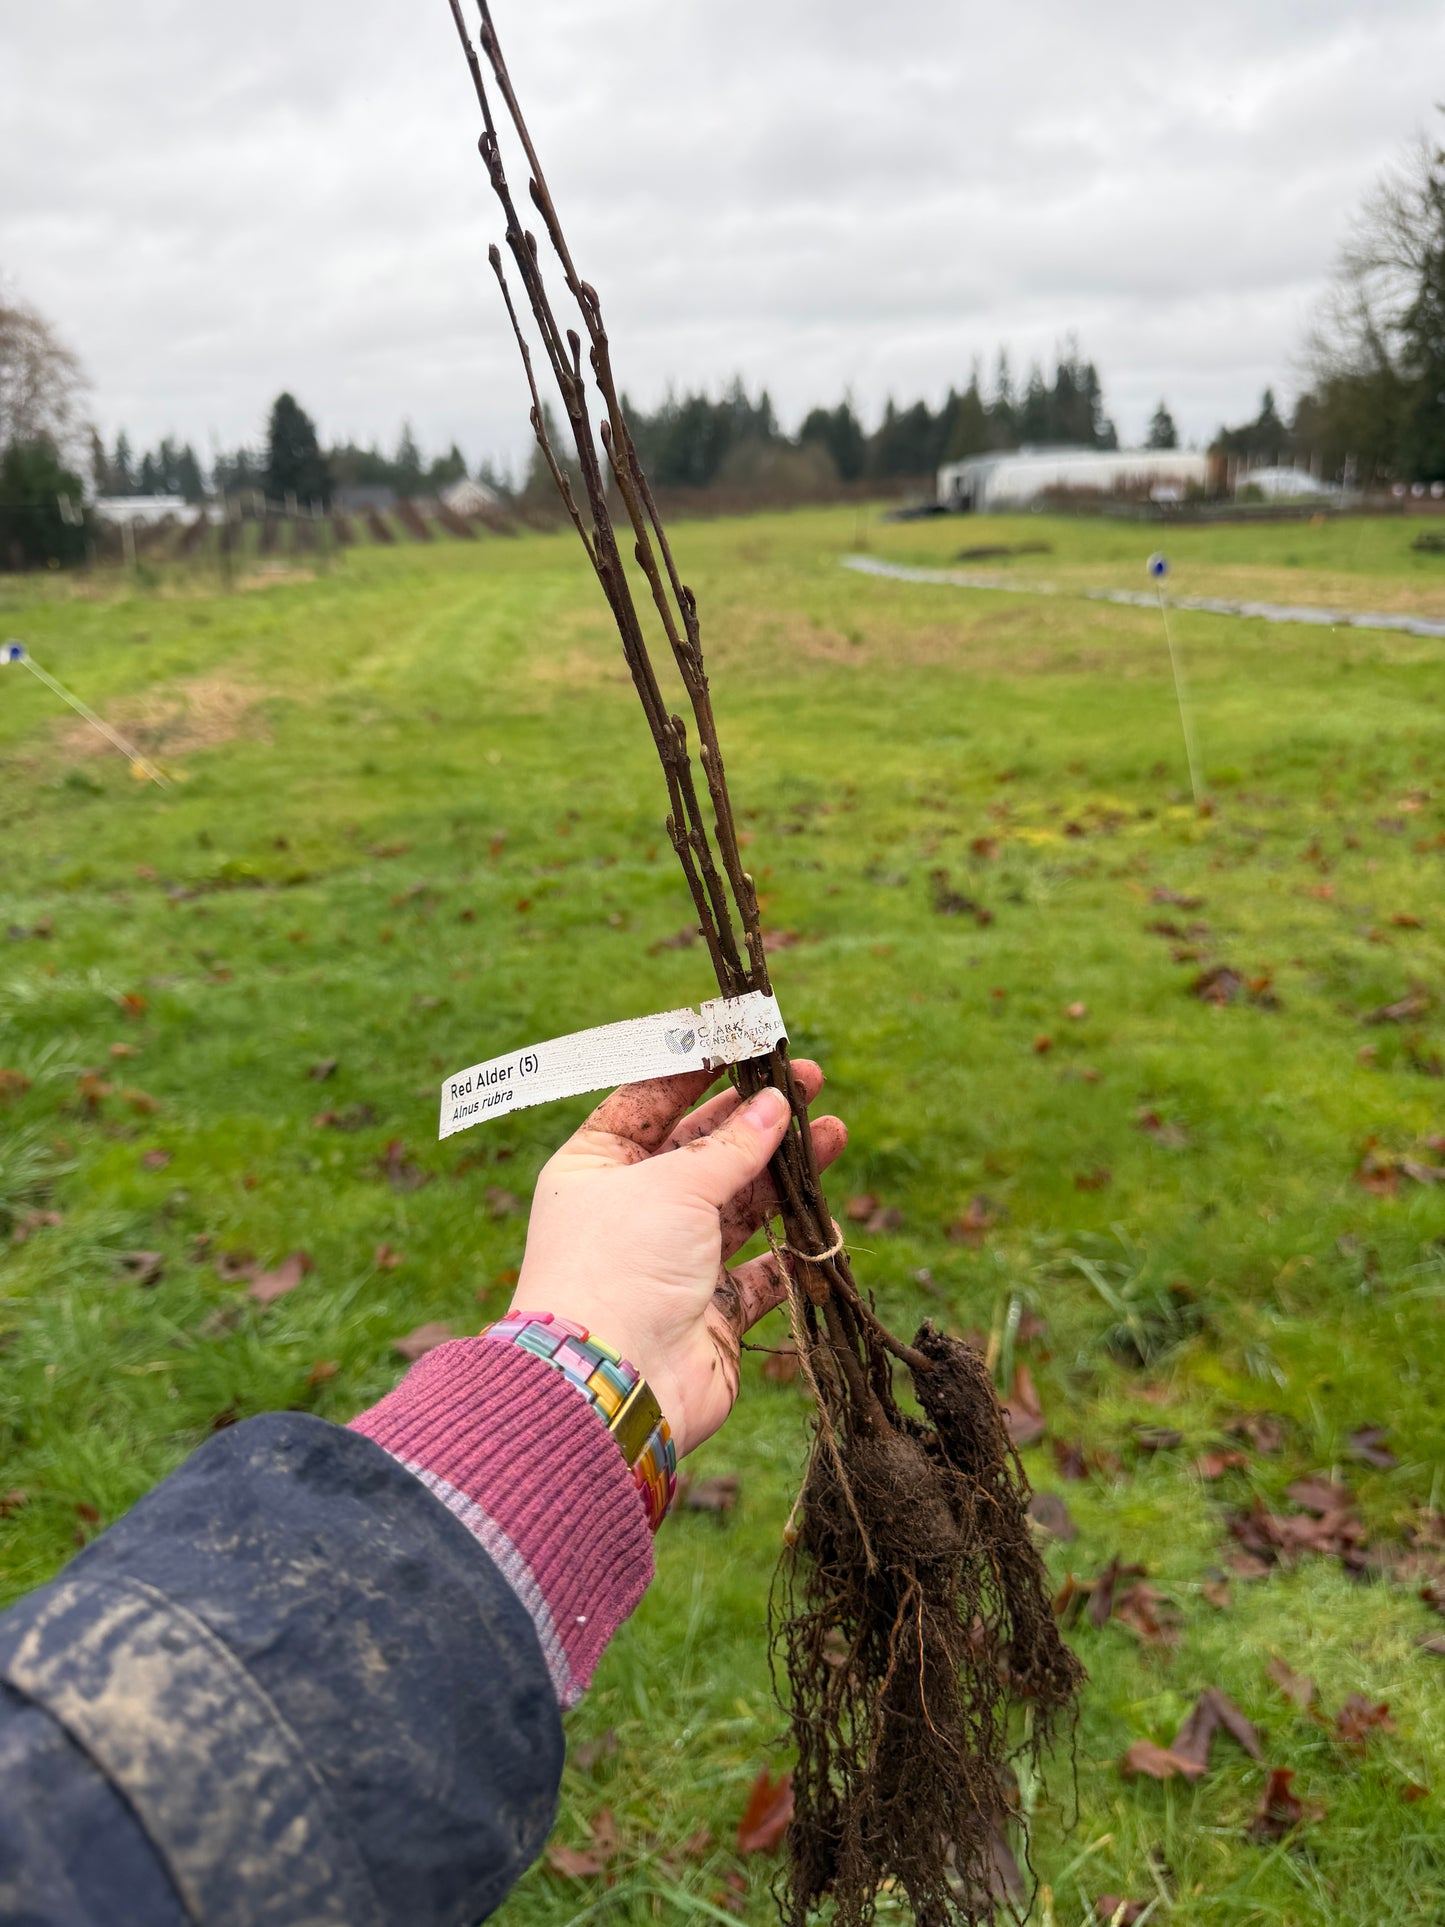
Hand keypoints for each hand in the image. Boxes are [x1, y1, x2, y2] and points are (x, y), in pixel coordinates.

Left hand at [512, 1062, 845, 1457]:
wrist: (613, 1385)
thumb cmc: (620, 1268)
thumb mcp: (672, 1184)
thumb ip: (732, 1146)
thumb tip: (776, 1103)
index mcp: (594, 1168)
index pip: (646, 1101)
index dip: (694, 1070)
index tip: (743, 1042)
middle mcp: (631, 1212)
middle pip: (702, 1149)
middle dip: (755, 1116)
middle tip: (811, 1082)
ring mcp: (672, 1263)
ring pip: (739, 1204)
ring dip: (784, 1171)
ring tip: (834, 1133)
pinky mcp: (711, 1313)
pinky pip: (762, 1271)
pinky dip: (793, 1247)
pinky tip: (824, 1216)